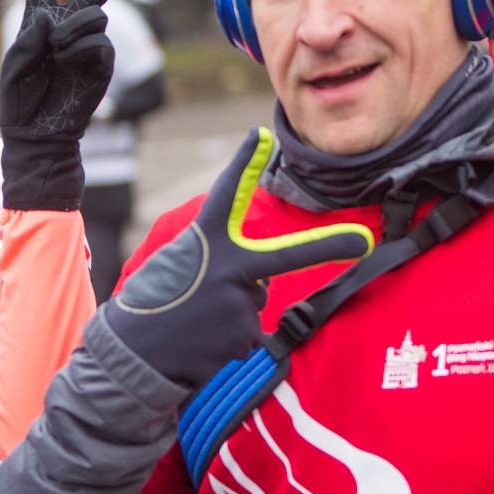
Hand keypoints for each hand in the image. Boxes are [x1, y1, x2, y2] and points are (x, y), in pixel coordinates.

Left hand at [0, 0, 141, 209]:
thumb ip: (29, 38)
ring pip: (94, 15)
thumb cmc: (20, 102)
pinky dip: (81, 48)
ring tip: (58, 50)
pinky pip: (99, 42)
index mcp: (40, 22)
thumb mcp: (14, 66)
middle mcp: (68, 28)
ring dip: (74, 28)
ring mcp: (88, 46)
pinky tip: (68, 62)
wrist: (39, 136)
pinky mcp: (101, 65)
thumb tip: (53, 18)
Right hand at [102, 127, 372, 387]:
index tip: (259, 135)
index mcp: (202, 242)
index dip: (242, 164)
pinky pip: (247, 334)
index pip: (224, 195)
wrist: (130, 358)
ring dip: (232, 313)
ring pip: (254, 302)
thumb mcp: (177, 267)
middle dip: (330, 246)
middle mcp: (227, 267)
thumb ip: (220, 264)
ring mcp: (238, 303)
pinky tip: (199, 345)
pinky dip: (226, 342)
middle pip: (287, 255)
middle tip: (363, 241)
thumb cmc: (152, 308)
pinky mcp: (242, 337)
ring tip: (195, 323)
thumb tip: (262, 281)